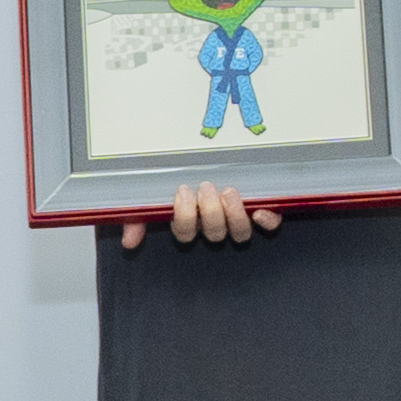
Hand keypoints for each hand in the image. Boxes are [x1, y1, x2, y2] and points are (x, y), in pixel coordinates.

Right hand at [116, 179, 289, 250]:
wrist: (209, 159)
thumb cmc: (178, 178)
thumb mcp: (153, 195)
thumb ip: (138, 216)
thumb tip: (129, 241)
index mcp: (190, 222)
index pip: (185, 233)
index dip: (185, 218)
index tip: (182, 192)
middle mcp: (214, 224)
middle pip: (214, 234)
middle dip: (210, 212)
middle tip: (206, 187)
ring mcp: (238, 219)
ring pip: (239, 233)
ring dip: (235, 215)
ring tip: (230, 192)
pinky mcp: (260, 211)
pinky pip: (270, 226)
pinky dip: (268, 221)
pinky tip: (260, 210)